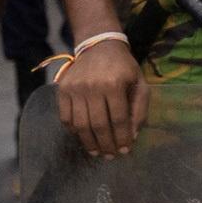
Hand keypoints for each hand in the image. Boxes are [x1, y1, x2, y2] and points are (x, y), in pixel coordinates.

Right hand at [54, 32, 154, 158]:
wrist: (99, 46)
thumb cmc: (123, 67)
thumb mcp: (139, 83)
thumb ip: (139, 109)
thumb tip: (132, 136)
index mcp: (114, 84)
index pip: (118, 119)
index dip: (122, 138)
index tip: (125, 151)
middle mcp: (92, 87)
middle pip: (98, 125)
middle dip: (105, 144)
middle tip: (110, 156)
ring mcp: (74, 89)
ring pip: (80, 124)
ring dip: (89, 142)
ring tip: (97, 152)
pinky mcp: (62, 90)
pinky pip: (65, 117)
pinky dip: (74, 131)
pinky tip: (83, 137)